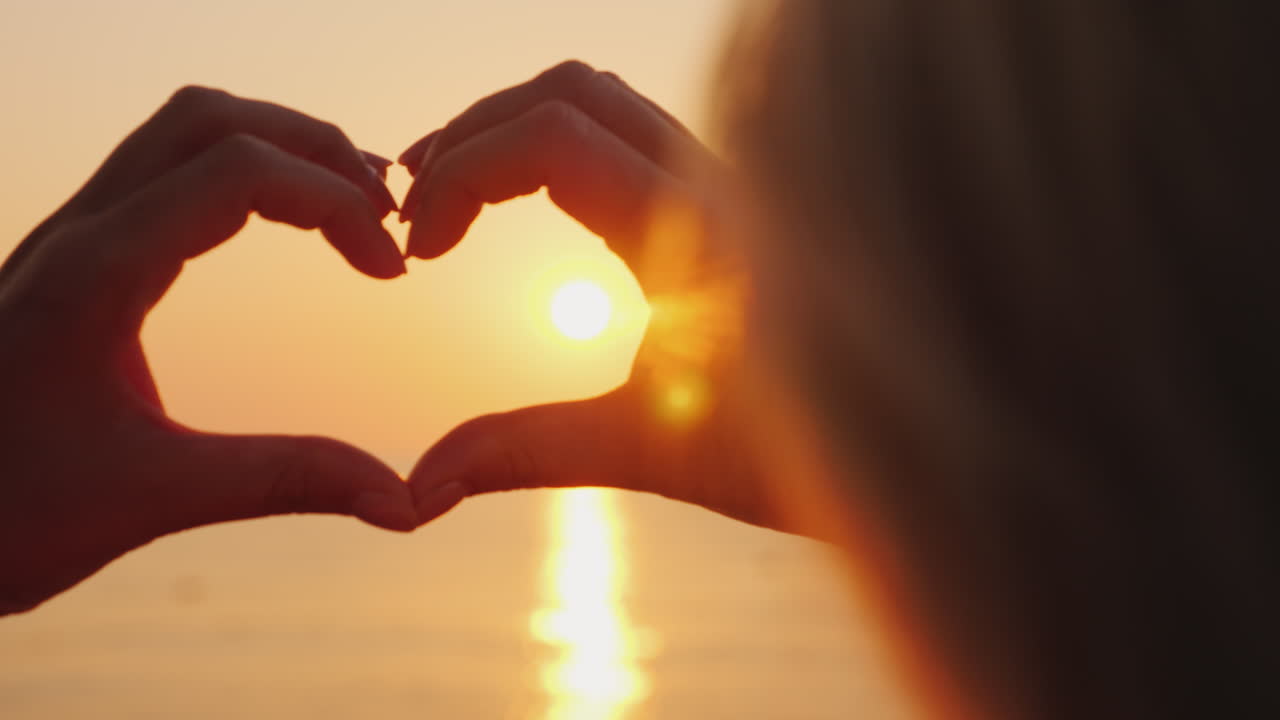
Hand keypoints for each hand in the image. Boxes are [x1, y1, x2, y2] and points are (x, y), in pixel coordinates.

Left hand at [0, 87, 459, 615]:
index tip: (392, 269)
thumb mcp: (153, 498)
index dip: (337, 203)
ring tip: (350, 209)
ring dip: (278, 150)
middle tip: (385, 216)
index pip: (239, 170)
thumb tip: (401, 501)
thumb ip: (283, 481)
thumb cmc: (6, 516)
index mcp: (96, 272)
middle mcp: (77, 233)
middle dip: (315, 151)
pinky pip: (164, 171)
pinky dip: (241, 175)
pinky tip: (283, 227)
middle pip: (212, 119)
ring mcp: (70, 238)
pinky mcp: (75, 259)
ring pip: (184, 131)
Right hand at [400, 62, 795, 534]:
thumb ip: (530, 454)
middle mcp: (717, 184)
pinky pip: (636, 130)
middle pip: (569, 91)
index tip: (421, 249)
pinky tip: (532, 208)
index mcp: (693, 232)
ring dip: (518, 128)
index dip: (460, 173)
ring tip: (458, 199)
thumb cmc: (803, 455)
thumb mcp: (651, 451)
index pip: (550, 136)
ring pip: (606, 99)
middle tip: (418, 211)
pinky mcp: (733, 197)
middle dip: (475, 135)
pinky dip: (563, 144)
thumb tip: (423, 488)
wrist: (920, 443)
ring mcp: (730, 182)